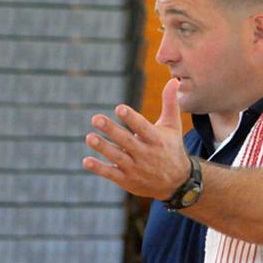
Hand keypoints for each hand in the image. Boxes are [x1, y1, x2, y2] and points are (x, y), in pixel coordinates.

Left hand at [83, 78, 190, 198]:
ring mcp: (136, 168)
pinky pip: (111, 174)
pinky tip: (86, 161)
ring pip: (117, 157)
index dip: (131, 118)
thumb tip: (173, 80)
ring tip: (90, 137)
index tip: (119, 108)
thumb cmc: (171, 148)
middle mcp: (145, 154)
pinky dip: (99, 168)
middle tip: (95, 118)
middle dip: (111, 130)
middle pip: (126, 141)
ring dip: (103, 147)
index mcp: (156, 139)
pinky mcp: (127, 180)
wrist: (176, 182)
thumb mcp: (173, 126)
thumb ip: (170, 103)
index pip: (142, 127)